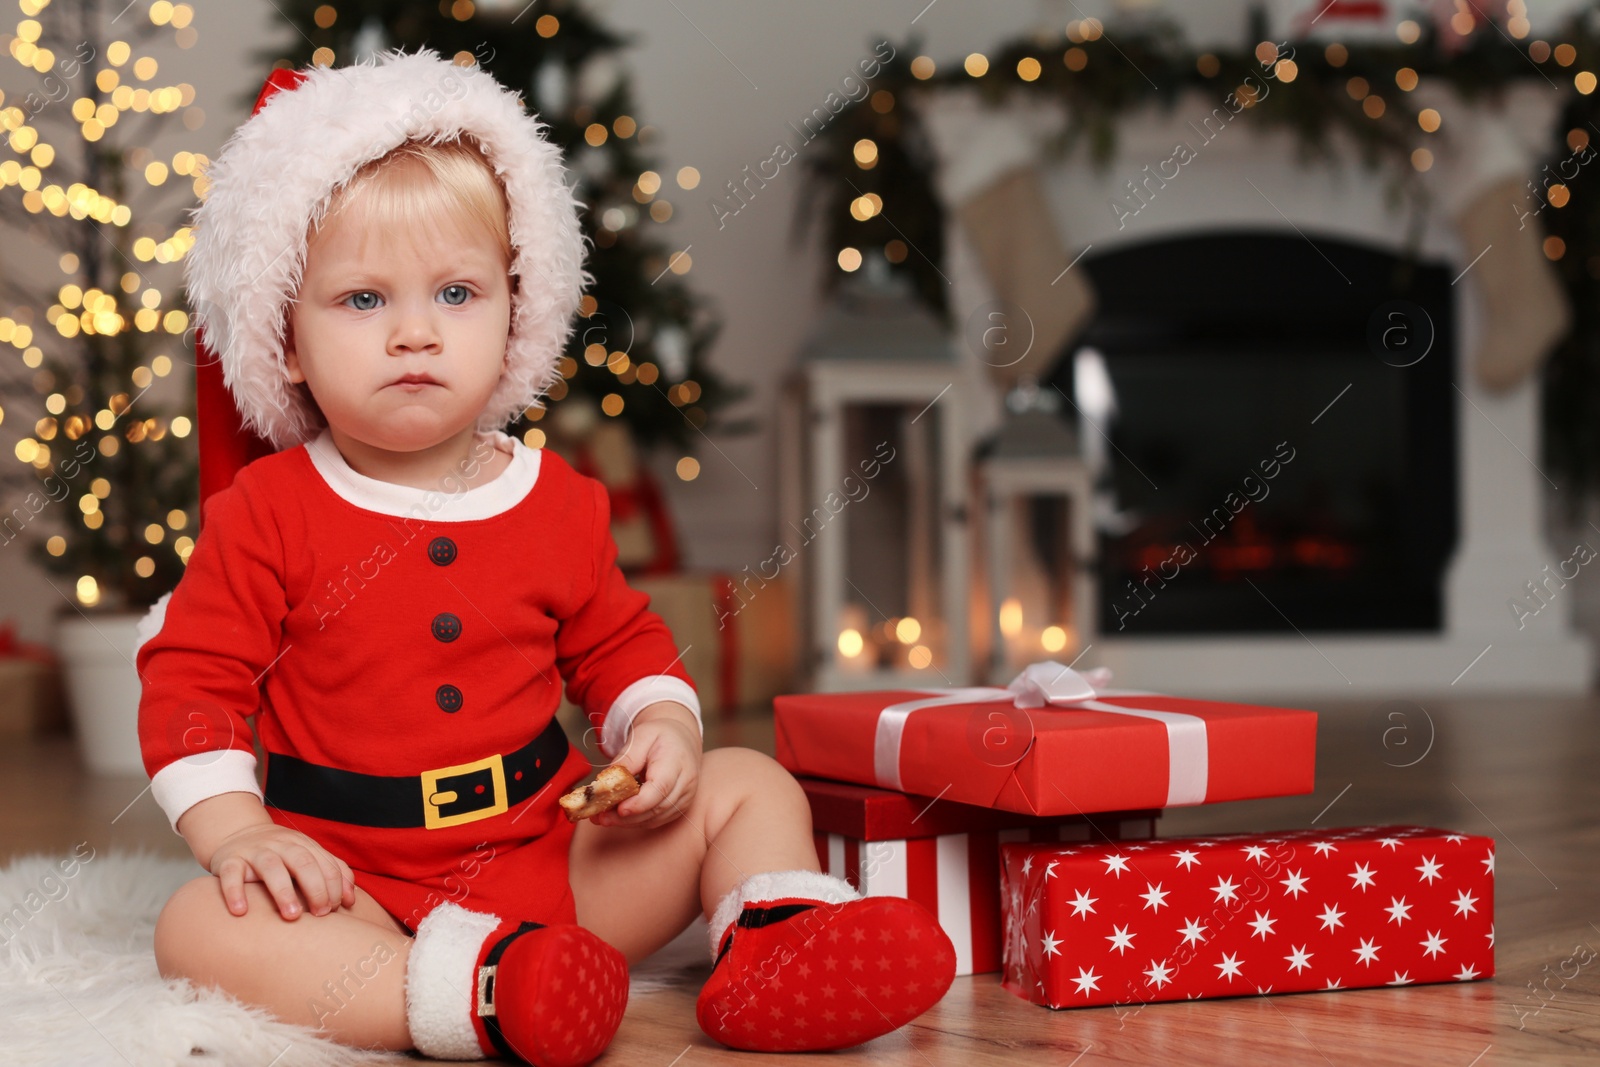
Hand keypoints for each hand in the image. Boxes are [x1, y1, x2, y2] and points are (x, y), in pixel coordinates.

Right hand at [207, 823, 356, 919]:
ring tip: (291, 916)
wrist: (236, 834)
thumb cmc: (279, 854)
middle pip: (303, 862)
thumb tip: (352, 900)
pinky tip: (241, 911)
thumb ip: (331, 872)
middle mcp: (280, 845)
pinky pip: (231, 874)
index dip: (334, 887)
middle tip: (320, 914)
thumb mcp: (307, 856)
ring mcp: (254, 851)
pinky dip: (234, 891)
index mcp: (303, 845)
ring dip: (283, 891)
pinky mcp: (228, 861)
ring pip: (270, 866)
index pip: (325, 864)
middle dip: (316, 888)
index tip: (334, 911)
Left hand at [593, 702, 701, 829]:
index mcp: (677, 761)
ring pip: (655, 818)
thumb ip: (627, 758)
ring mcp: (684, 797)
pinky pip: (656, 820)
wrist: (680, 739)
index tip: (619, 809)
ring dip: (628, 822)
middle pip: (657, 807)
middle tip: (600, 817)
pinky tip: (618, 817)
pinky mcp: (679, 807)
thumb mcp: (641, 736)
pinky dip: (636, 821)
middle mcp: (685, 783)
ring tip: (603, 817)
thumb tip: (609, 781)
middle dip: (627, 817)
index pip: (661, 787)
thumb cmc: (661, 736)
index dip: (640, 802)